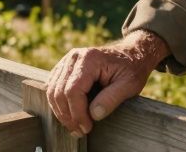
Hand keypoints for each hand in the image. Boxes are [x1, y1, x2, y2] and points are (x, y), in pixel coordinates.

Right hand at [46, 30, 166, 136]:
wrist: (132, 53)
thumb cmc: (132, 68)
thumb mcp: (130, 84)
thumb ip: (112, 98)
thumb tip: (93, 114)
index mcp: (90, 58)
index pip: (73, 90)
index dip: (77, 113)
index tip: (86, 128)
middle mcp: (75, 56)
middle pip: (59, 91)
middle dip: (68, 116)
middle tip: (79, 131)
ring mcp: (68, 60)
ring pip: (52, 90)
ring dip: (61, 111)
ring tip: (74, 126)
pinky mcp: (65, 66)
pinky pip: (53, 86)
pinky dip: (58, 103)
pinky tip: (69, 114)